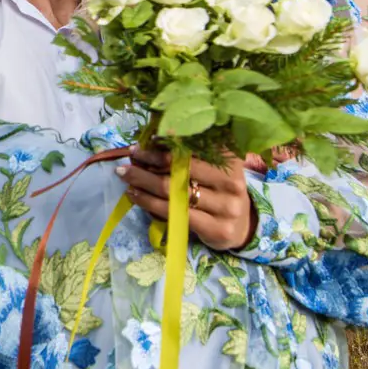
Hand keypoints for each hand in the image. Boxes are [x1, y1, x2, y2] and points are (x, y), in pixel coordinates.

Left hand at [117, 146, 256, 251]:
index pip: (193, 149)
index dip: (168, 144)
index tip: (148, 140)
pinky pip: (174, 213)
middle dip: (150, 160)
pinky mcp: (216, 229)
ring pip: (173, 192)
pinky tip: (134, 195)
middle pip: (180, 170)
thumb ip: (193, 154)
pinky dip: (149, 202)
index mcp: (231, 161)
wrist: (241, 226)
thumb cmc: (220, 190)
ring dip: (144, 181)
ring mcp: (226, 208)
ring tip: (125, 173)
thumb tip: (155, 139)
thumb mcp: (215, 167)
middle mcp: (231, 183)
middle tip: (131, 155)